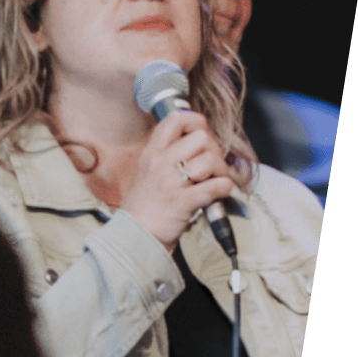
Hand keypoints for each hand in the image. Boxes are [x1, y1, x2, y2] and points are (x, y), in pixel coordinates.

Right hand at [121, 112, 233, 252]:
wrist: (133, 237)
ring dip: (221, 170)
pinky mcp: (183, 202)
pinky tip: (219, 192)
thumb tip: (195, 143)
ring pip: (210, 159)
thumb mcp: (146, 172)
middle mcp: (161, 164)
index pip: (175, 119)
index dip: (196, 122)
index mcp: (152, 153)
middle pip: (200, 137)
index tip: (201, 134)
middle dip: (213, 150)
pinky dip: (224, 188)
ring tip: (215, 181)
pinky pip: (216, 186)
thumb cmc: (143, 208)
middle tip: (211, 166)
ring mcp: (171, 182)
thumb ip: (166, 155)